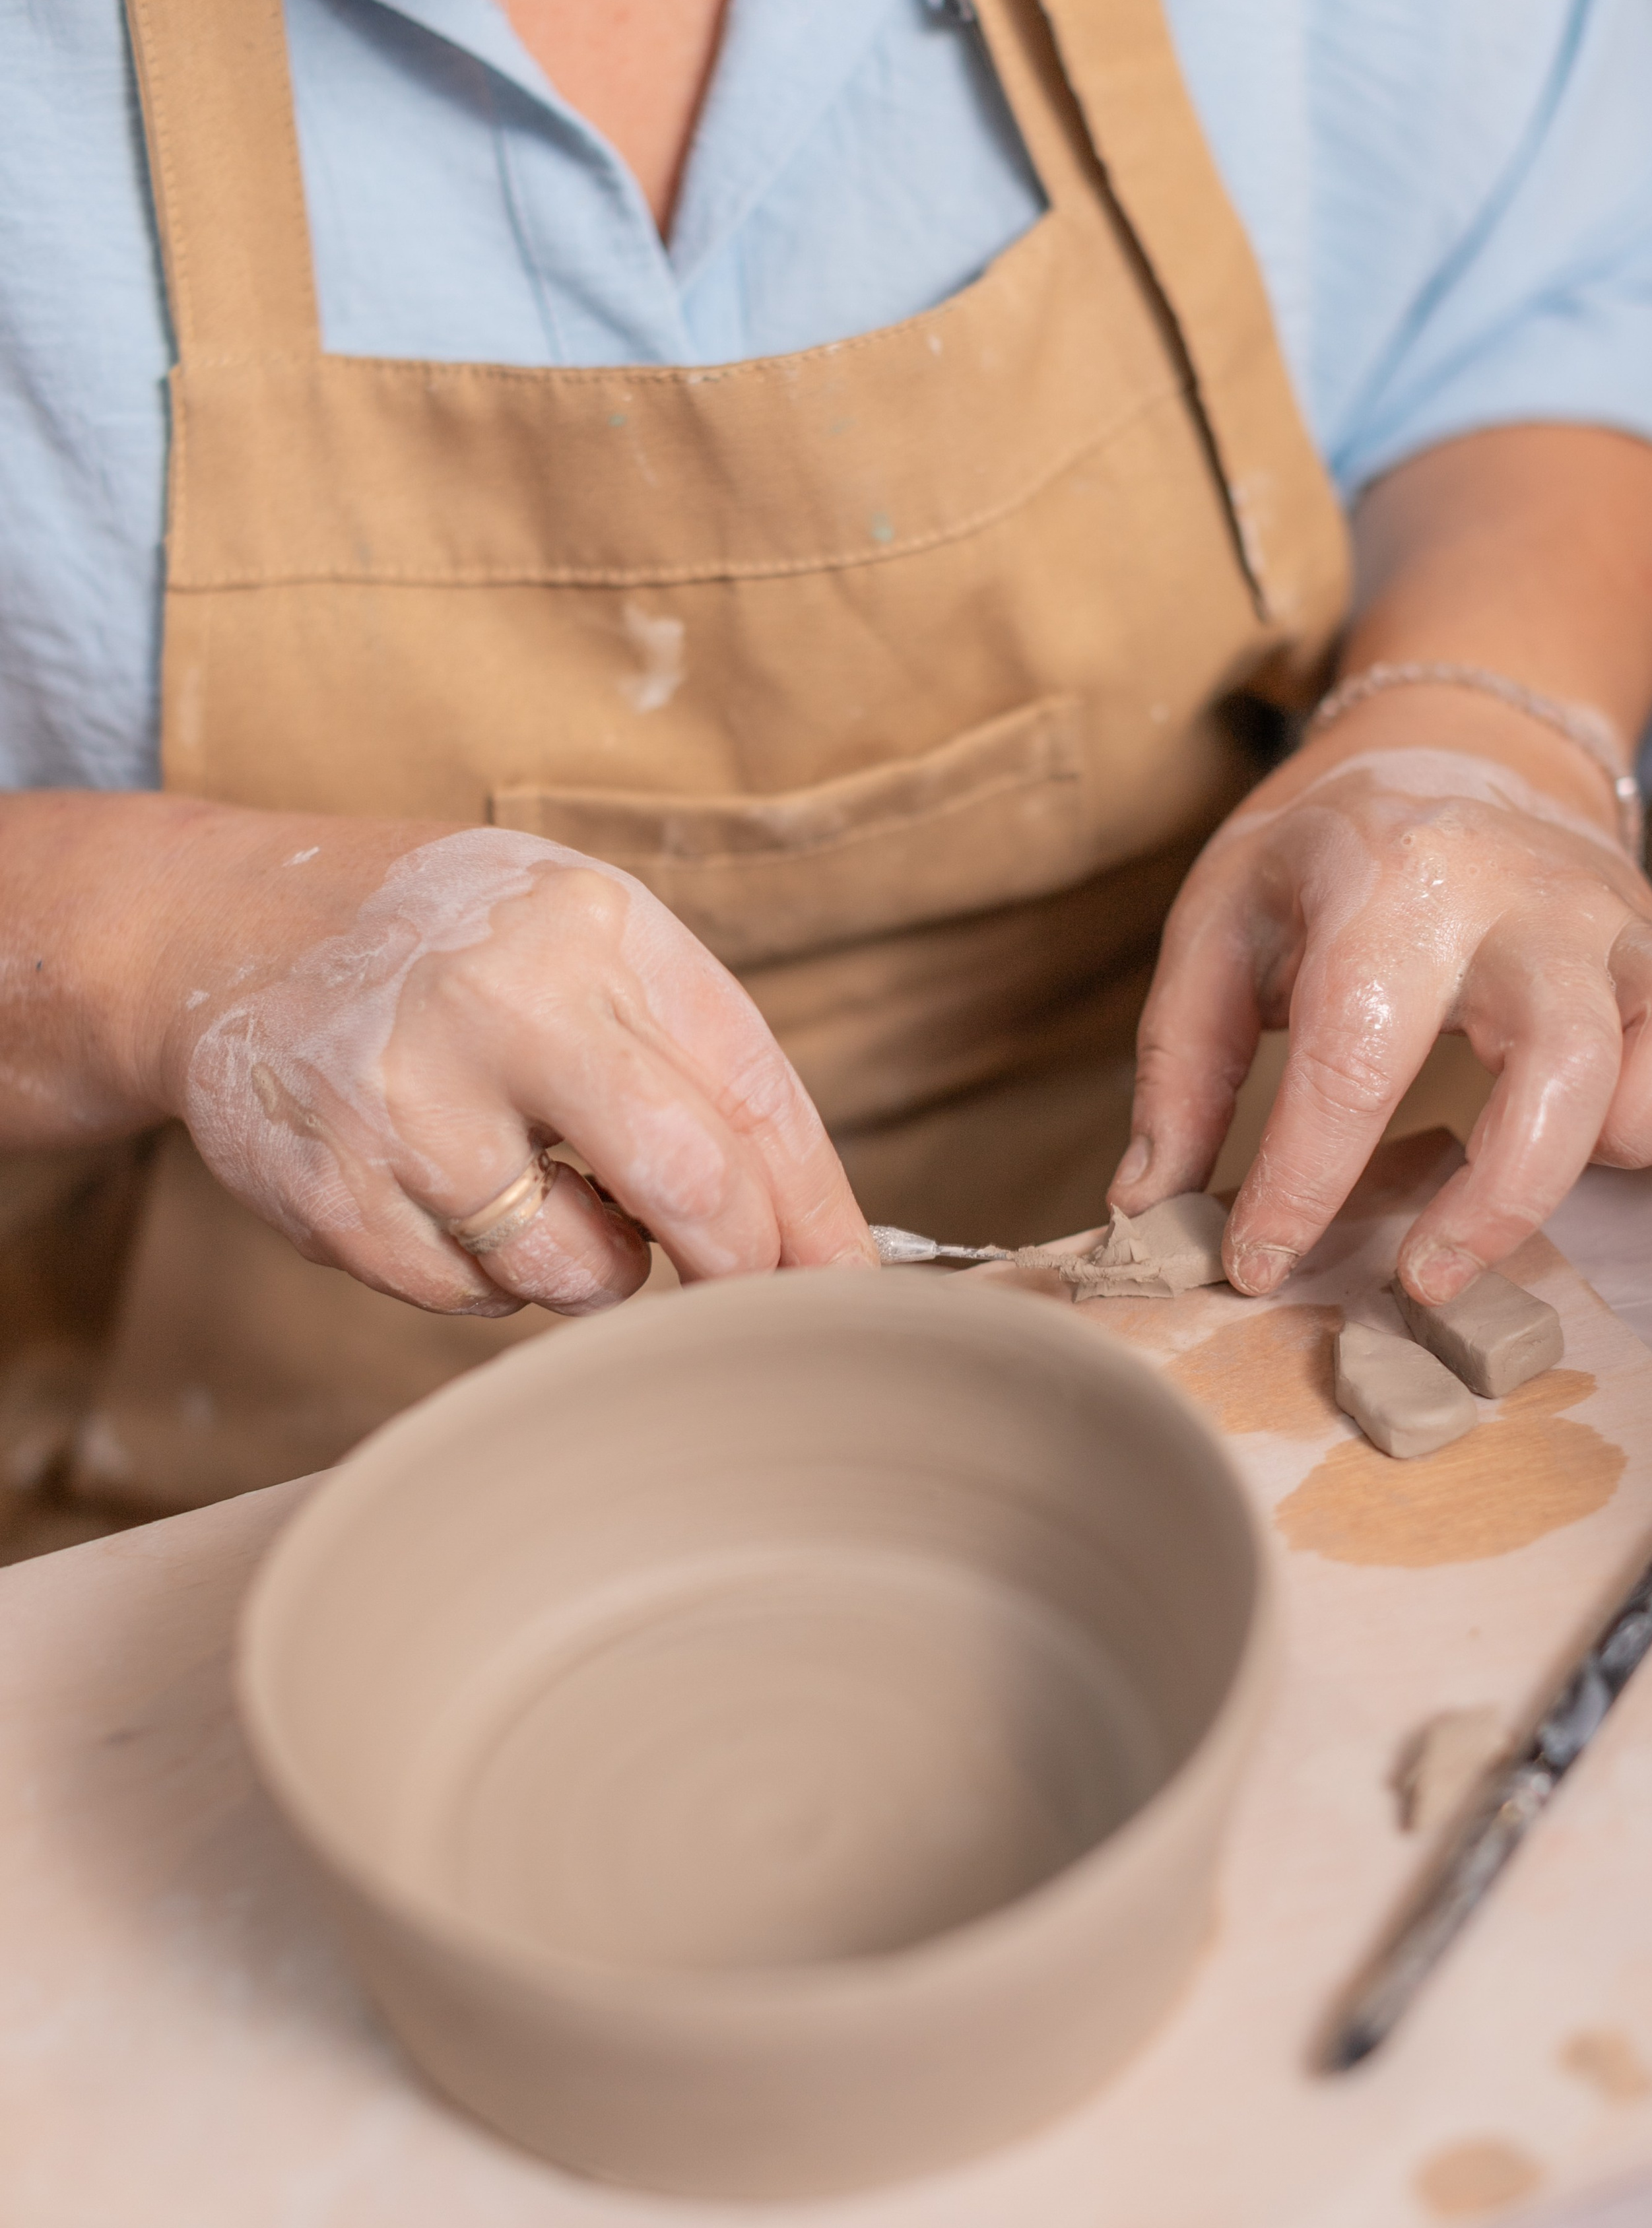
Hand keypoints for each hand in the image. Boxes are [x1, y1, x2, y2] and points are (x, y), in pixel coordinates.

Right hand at [163, 823, 874, 1315]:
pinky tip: (441, 1188)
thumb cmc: (448, 946)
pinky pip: (468, 1299)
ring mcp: (408, 1104)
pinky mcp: (334, 1195)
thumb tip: (815, 1232)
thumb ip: (693, 1058)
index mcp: (593, 928)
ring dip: (591, 1266)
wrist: (220, 933)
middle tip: (745, 1291)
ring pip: (580, 1274)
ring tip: (536, 1183)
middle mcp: (503, 1003)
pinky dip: (481, 1274)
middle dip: (741, 1267)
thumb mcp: (580, 939)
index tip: (854, 1283)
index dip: (819, 1210)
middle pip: (696, 1191)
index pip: (757, 1094)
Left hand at [1108, 737, 1651, 1303]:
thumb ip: (1181, 1063)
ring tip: (1484, 1227)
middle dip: (1488, 1202)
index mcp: (1384, 876)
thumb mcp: (1220, 919)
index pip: (1354, 1054)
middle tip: (1414, 1281)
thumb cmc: (1325, 852)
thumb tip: (1147, 1204)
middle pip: (1552, 1061)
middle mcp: (1513, 893)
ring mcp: (1600, 920)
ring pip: (1641, 1062)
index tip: (1257, 1264)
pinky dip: (1651, 1121)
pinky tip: (1571, 1152)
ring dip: (1571, 1172)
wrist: (1453, 741)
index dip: (1303, 1181)